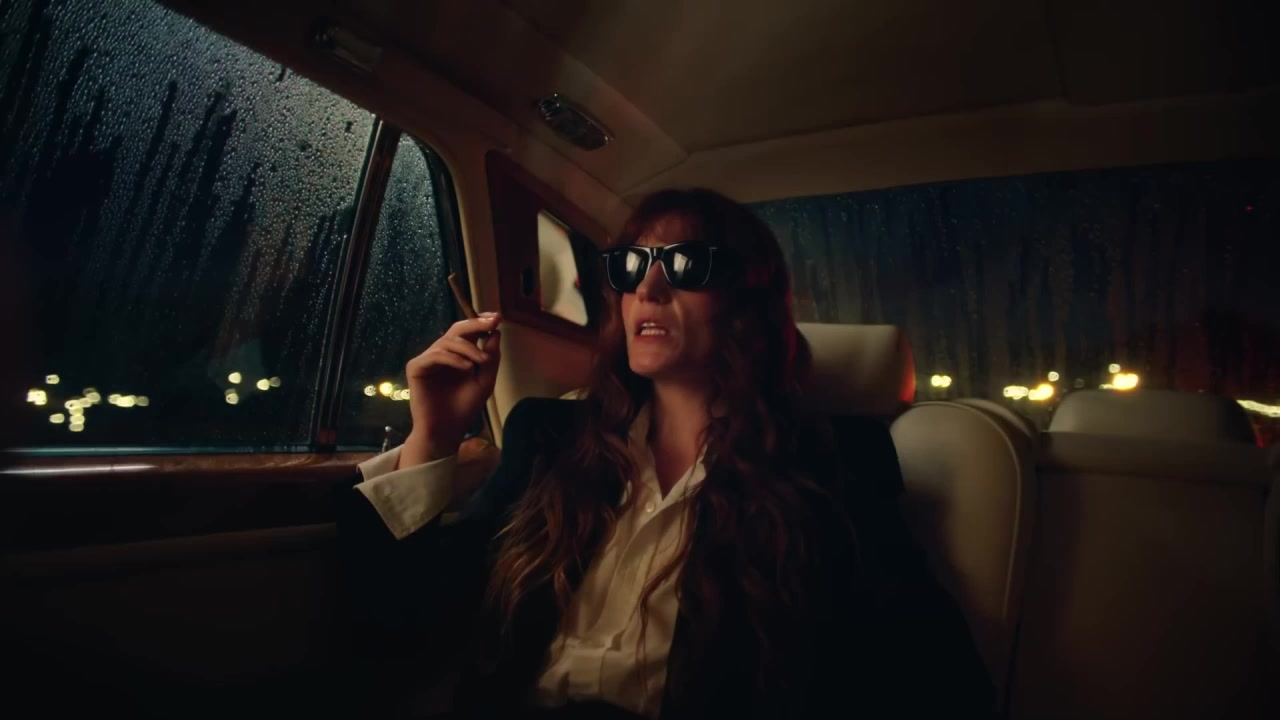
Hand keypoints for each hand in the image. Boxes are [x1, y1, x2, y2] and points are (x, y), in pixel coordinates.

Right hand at [400, 313, 501, 467]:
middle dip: (476, 324)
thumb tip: (496, 333)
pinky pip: (434, 355)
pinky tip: (467, 368)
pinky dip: (452, 358)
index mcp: (457, 355)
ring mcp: (427, 360)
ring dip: (469, 348)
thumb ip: (490, 358)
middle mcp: (441, 354)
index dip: (480, 321)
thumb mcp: (485, 381)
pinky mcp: (416, 368)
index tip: (497, 317)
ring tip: (482, 361)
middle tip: (492, 322)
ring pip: (448, 341)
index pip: (467, 331)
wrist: (447, 430)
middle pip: (456, 329)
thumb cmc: (465, 407)